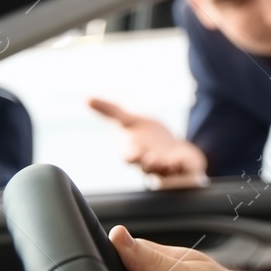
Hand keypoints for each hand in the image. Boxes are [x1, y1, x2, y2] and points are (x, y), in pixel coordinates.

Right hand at [88, 98, 207, 186]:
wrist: (174, 150)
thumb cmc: (149, 137)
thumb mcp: (131, 121)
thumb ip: (110, 111)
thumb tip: (86, 98)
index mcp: (136, 153)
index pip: (129, 158)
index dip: (130, 156)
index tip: (132, 153)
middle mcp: (150, 164)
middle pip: (147, 168)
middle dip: (149, 164)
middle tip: (153, 159)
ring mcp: (168, 169)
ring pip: (165, 173)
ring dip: (166, 168)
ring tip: (170, 161)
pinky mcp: (184, 170)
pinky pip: (183, 173)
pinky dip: (183, 167)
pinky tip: (183, 160)